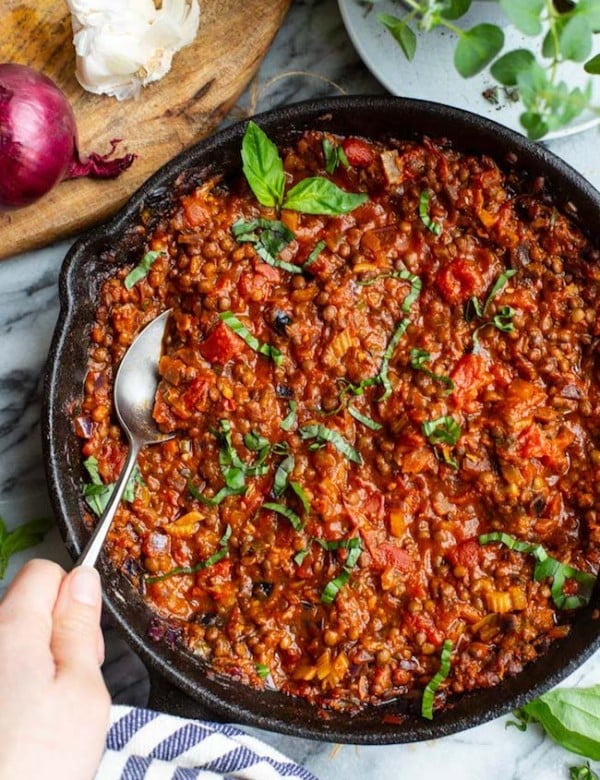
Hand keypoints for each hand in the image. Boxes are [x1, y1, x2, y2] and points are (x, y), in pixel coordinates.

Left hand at [0, 560, 110, 779]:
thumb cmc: (37, 768)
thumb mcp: (82, 693)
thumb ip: (80, 629)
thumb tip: (83, 579)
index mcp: (9, 630)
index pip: (44, 572)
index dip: (73, 598)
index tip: (83, 640)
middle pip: (24, 608)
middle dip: (54, 636)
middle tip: (70, 688)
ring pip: (12, 644)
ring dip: (34, 667)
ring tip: (43, 718)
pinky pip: (3, 672)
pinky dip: (14, 689)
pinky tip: (21, 728)